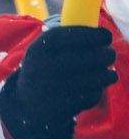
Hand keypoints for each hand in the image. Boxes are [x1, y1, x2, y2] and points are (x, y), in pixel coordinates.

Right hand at [0, 18, 117, 138]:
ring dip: (107, 74)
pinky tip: (93, 88)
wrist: (26, 104)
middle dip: (106, 54)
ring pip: (94, 78)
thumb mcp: (44, 52)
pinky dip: (96, 91)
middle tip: (111, 53)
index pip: (68, 36)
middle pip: (87, 57)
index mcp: (38, 49)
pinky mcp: (63, 107)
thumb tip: (99, 32)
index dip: (91, 34)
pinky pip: (91, 95)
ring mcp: (52, 88)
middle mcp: (43, 67)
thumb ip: (66, 41)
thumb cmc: (44, 70)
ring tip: (108, 72)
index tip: (106, 35)